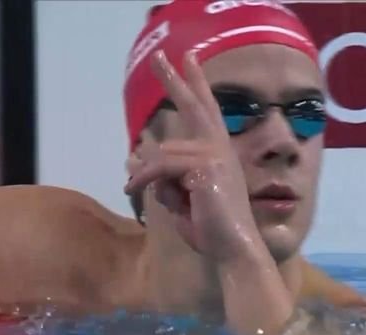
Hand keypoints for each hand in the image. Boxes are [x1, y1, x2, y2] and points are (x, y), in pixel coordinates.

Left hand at [125, 50, 261, 262]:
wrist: (233, 248)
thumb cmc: (209, 229)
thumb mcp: (179, 199)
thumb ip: (162, 178)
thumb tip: (132, 158)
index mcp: (217, 152)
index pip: (206, 111)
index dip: (196, 85)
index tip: (189, 59)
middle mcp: (218, 148)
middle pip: (193, 107)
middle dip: (175, 79)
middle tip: (160, 56)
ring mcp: (213, 155)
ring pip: (161, 154)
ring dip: (145, 176)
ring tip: (136, 190)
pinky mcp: (203, 167)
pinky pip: (159, 167)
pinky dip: (143, 179)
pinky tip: (133, 188)